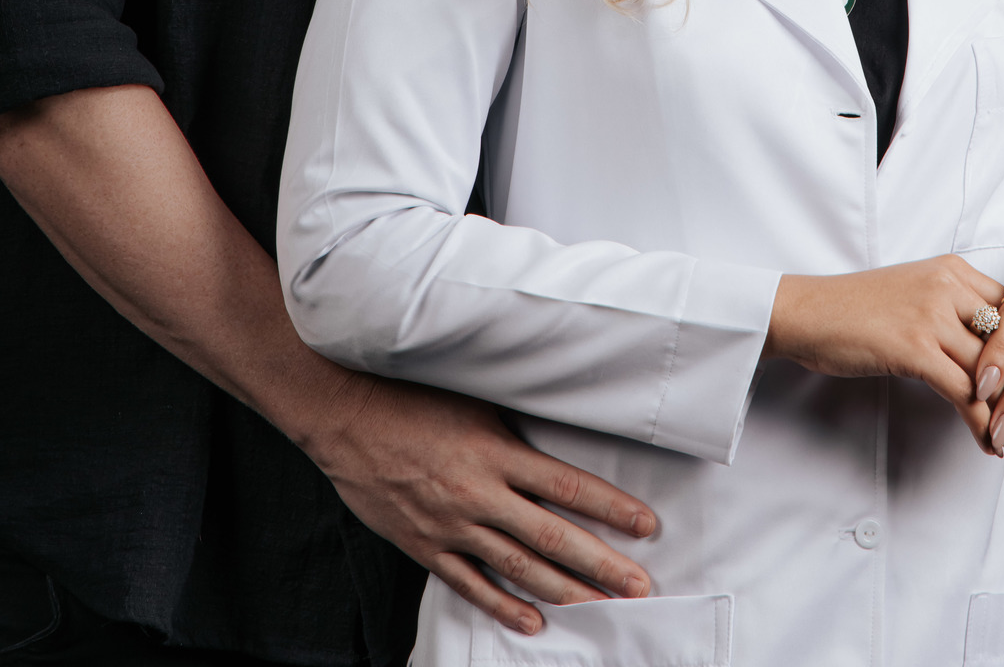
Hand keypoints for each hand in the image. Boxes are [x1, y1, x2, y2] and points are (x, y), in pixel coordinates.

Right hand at [306, 376, 655, 635]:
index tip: (645, 525)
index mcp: (496, 451)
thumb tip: (556, 424)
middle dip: (602, 565)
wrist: (344, 415)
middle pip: (553, 538)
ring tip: (603, 608)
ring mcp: (452, 526)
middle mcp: (480, 494)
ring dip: (566, 592)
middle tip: (640, 587)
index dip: (611, 509)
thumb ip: (513, 422)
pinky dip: (503, 605)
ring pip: (519, 568)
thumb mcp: (473, 396)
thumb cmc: (409, 396)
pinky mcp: (425, 546)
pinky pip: (470, 584)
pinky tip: (533, 621)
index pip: (568, 486)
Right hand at [766, 256, 1003, 448]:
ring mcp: (931, 315)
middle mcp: (949, 285)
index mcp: (954, 270)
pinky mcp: (914, 347)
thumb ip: (958, 312)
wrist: (808, 312)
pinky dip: (981, 424)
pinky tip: (988, 444)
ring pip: (993, 371)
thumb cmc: (859, 308)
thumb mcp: (916, 293)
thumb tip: (1002, 354)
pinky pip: (964, 392)